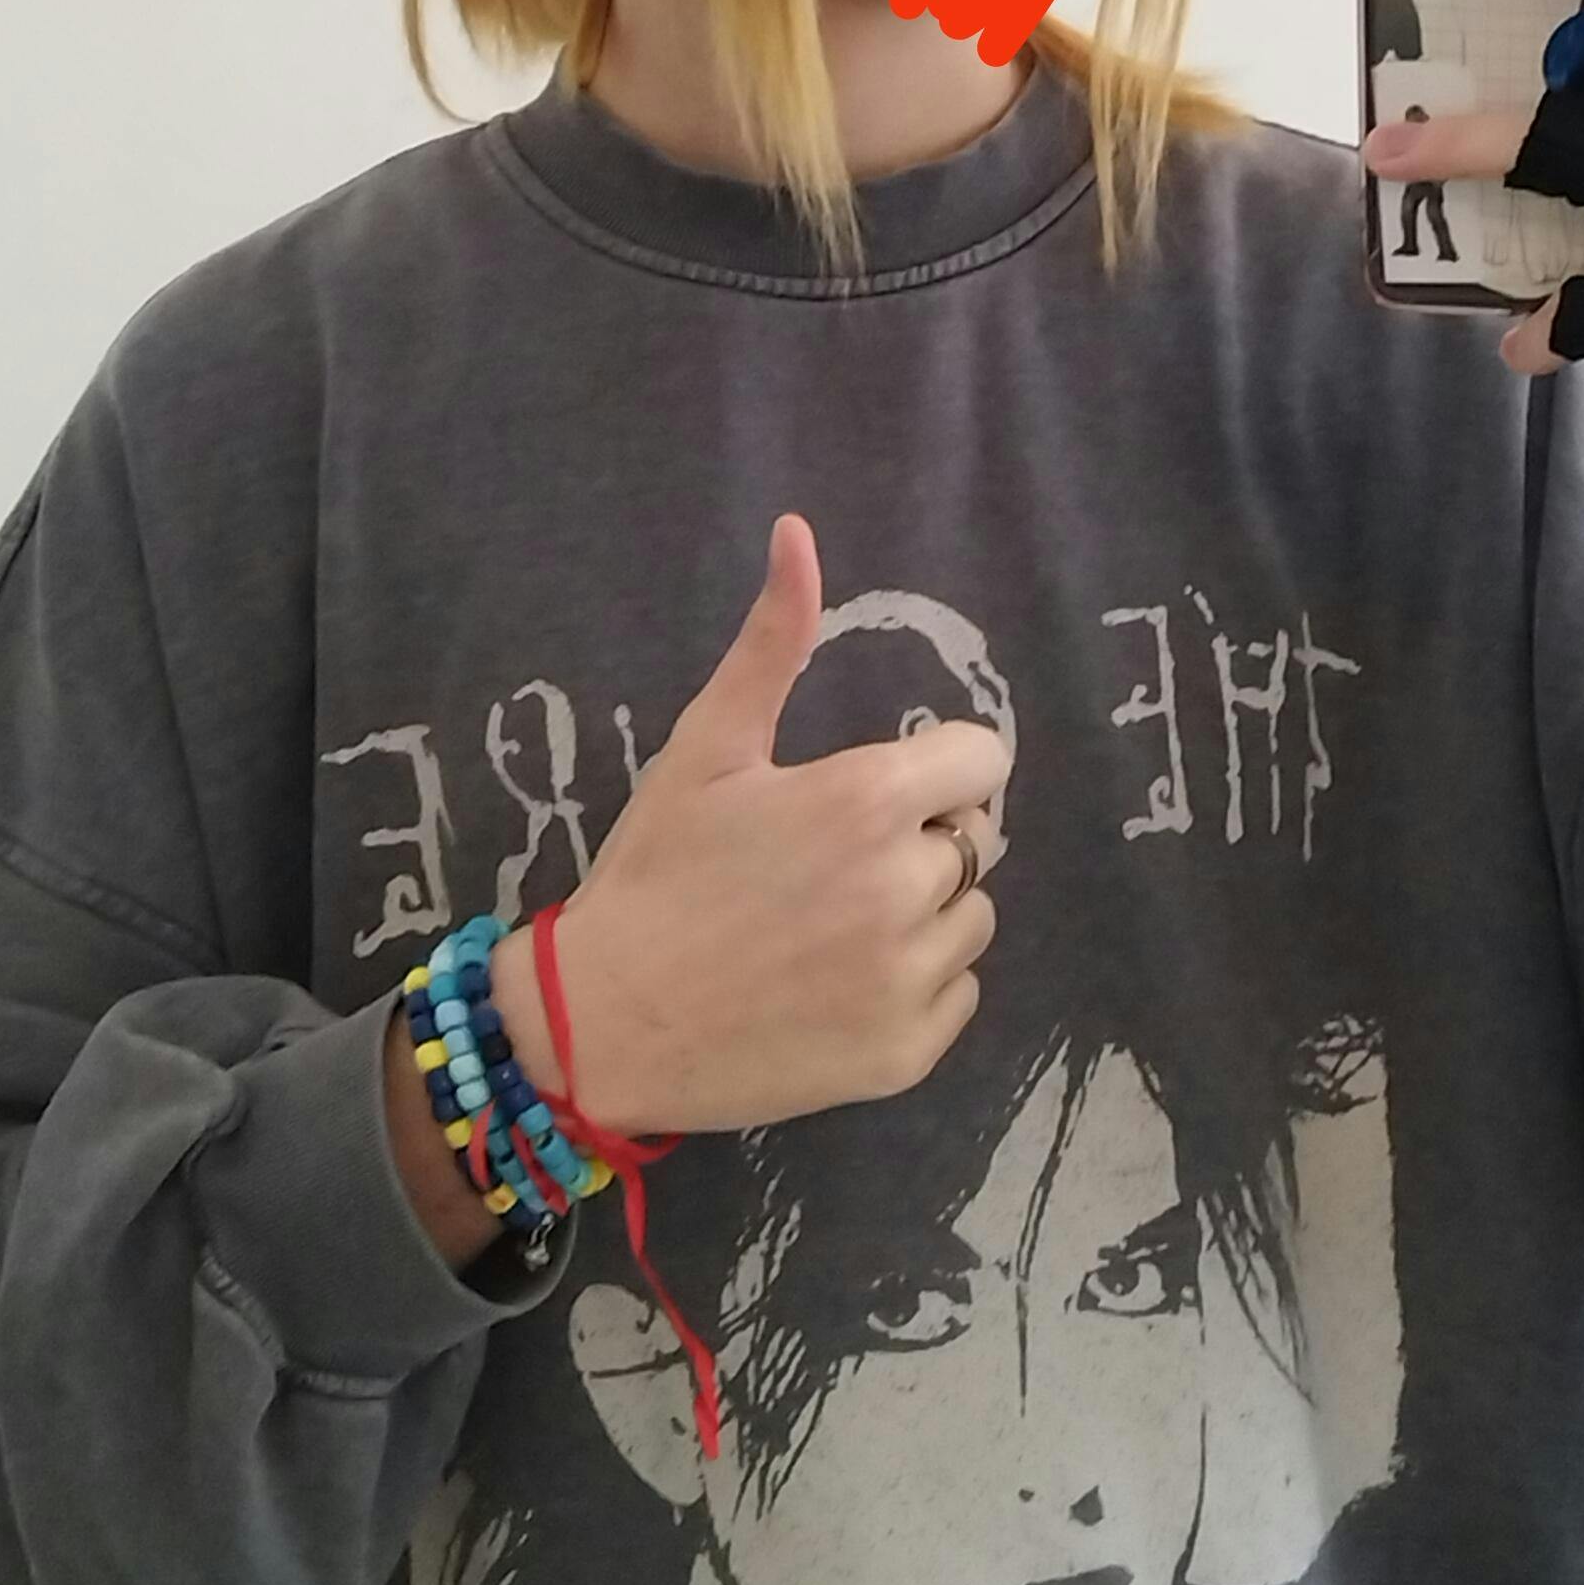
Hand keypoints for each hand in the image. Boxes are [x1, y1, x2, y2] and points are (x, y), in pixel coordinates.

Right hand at [495, 514, 1007, 1136]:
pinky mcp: (905, 1053)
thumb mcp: (707, 745)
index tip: (880, 790)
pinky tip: (837, 984)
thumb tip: (799, 531)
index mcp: (867, 801)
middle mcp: (905, 888)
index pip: (981, 759)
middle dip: (920, 839)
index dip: (935, 766)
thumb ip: (772, 642)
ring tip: (831, 925)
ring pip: (970, 919)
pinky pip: (956, 996)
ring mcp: (908, 978)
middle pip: (973, 839)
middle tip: (830, 864)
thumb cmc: (654, 872)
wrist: (602, 1024)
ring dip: (923, 914)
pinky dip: (912, 988)